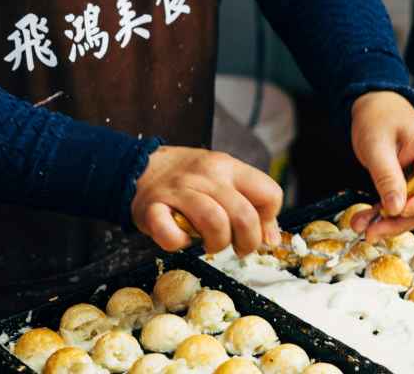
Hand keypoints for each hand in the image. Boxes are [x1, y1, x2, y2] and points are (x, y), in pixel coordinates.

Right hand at [131, 146, 282, 255]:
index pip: (269, 193)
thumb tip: (271, 240)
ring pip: (214, 223)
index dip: (268, 220)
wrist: (141, 166)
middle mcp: (207, 175)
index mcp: (229, 167)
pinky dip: (179, 244)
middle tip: (239, 248)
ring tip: (211, 244)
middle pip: (244, 215)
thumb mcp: (225, 179)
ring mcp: (179, 191)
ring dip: (217, 244)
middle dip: (248, 242)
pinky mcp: (152, 209)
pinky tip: (180, 239)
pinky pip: (171, 236)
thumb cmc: (191, 179)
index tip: (256, 230)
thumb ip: (251, 205)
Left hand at [349, 91, 413, 241]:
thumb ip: (387, 176)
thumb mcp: (378, 145)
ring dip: (388, 222)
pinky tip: (364, 221)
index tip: (399, 211)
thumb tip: (395, 208)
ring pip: (411, 210)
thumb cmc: (379, 117)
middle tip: (374, 232)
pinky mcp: (407, 185)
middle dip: (400, 221)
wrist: (371, 108)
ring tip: (363, 228)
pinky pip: (398, 204)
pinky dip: (381, 214)